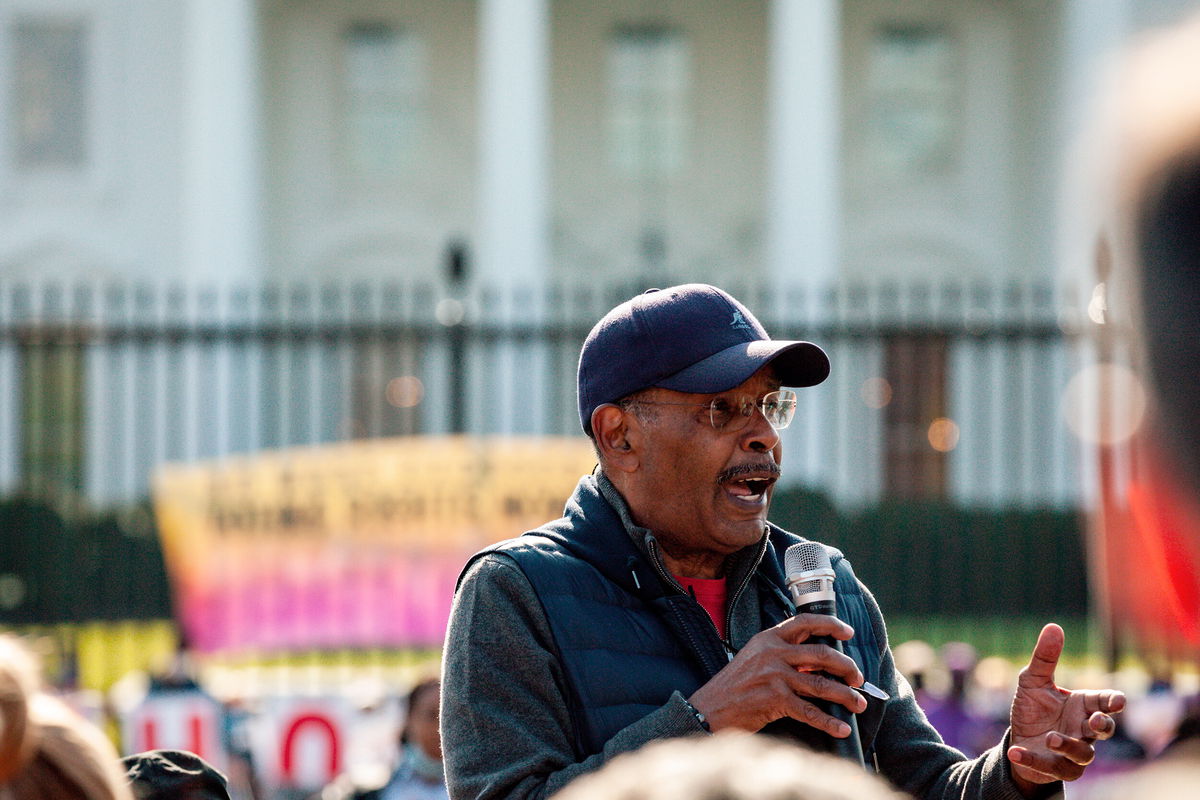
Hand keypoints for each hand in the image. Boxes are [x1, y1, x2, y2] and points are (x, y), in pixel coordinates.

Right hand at [687, 614, 866, 736]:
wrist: (710, 708)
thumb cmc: (734, 685)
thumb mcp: (755, 657)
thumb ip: (782, 653)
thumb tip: (817, 660)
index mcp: (769, 638)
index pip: (805, 622)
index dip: (831, 625)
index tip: (848, 632)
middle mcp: (773, 653)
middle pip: (822, 654)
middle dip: (847, 667)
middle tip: (858, 678)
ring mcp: (775, 676)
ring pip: (821, 684)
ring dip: (846, 696)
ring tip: (858, 704)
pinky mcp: (775, 700)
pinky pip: (810, 712)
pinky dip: (829, 722)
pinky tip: (841, 727)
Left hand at [1007, 623, 1125, 792]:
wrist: (1019, 740)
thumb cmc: (1033, 709)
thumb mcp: (1033, 681)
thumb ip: (1045, 658)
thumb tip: (1053, 626)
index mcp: (1082, 706)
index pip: (1105, 702)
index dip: (1113, 702)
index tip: (1117, 701)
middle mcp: (1083, 729)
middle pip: (1105, 730)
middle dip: (1103, 726)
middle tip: (1095, 721)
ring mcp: (1073, 751)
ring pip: (1083, 754)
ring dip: (1069, 746)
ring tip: (1050, 738)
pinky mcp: (1057, 768)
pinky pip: (1052, 768)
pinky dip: (1034, 761)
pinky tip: (1015, 752)